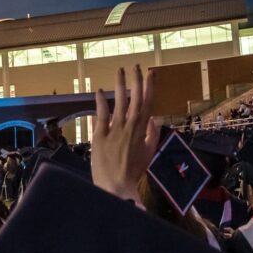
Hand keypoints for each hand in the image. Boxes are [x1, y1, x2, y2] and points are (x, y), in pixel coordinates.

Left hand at [90, 65, 159, 203]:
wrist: (117, 186)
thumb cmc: (133, 172)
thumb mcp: (148, 153)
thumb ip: (152, 135)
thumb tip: (154, 120)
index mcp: (143, 131)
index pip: (148, 104)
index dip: (150, 87)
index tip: (151, 74)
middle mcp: (130, 127)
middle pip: (135, 99)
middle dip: (137, 81)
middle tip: (136, 66)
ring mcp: (115, 130)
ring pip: (119, 102)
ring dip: (120, 85)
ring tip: (120, 71)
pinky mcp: (100, 136)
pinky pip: (101, 115)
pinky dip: (100, 102)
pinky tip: (98, 91)